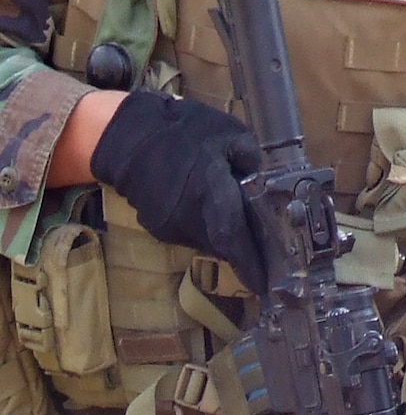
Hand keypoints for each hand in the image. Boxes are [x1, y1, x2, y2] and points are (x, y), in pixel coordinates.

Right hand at [88, 89, 266, 293]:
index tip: (265, 283)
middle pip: (222, 244)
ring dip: (225, 237)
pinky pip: (189, 234)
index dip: (249, 262)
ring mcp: (169, 226)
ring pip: (206, 241)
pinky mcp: (157, 227)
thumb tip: (261, 180)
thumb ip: (250, 159)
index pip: (232, 237)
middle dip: (244, 250)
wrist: (129, 138)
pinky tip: (213, 212)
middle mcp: (188, 218)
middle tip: (267, 252)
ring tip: (244, 227)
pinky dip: (205, 228)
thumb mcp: (229, 133)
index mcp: (209, 193)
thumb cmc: (184, 131)